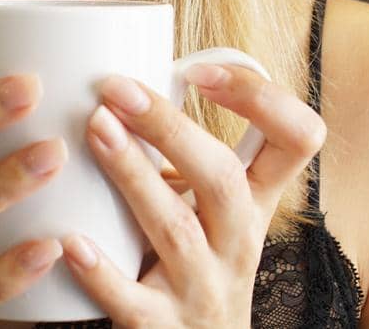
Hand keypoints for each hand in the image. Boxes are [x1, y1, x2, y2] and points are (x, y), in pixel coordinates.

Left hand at [57, 64, 326, 327]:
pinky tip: (70, 242)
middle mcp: (238, 242)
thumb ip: (180, 149)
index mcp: (255, 200)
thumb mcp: (207, 205)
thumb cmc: (190, 259)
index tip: (197, 72)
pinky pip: (133, 302)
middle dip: (170, 128)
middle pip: (222, 178)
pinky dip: (101, 272)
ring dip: (134, 175)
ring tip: (94, 130)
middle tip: (116, 89)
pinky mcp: (163, 328)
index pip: (298, 138)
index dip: (260, 98)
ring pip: (176, 230)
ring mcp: (203, 288)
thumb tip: (111, 67)